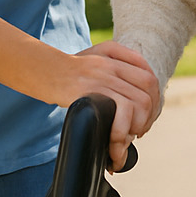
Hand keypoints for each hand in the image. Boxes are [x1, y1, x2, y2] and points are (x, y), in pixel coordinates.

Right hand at [62, 41, 160, 170]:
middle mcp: (112, 63)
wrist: (42, 72)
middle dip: (148, 117)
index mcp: (115, 53)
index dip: (153, 101)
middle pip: (149, 91)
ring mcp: (102, 77)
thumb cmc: (69, 71)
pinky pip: (123, 111)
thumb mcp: (95, 56)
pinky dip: (124, 132)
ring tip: (124, 140)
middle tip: (137, 132)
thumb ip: (119, 64)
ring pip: (140, 103)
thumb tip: (141, 97)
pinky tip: (114, 143)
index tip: (145, 118)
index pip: (150, 77)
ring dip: (138, 127)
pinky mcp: (92, 93)